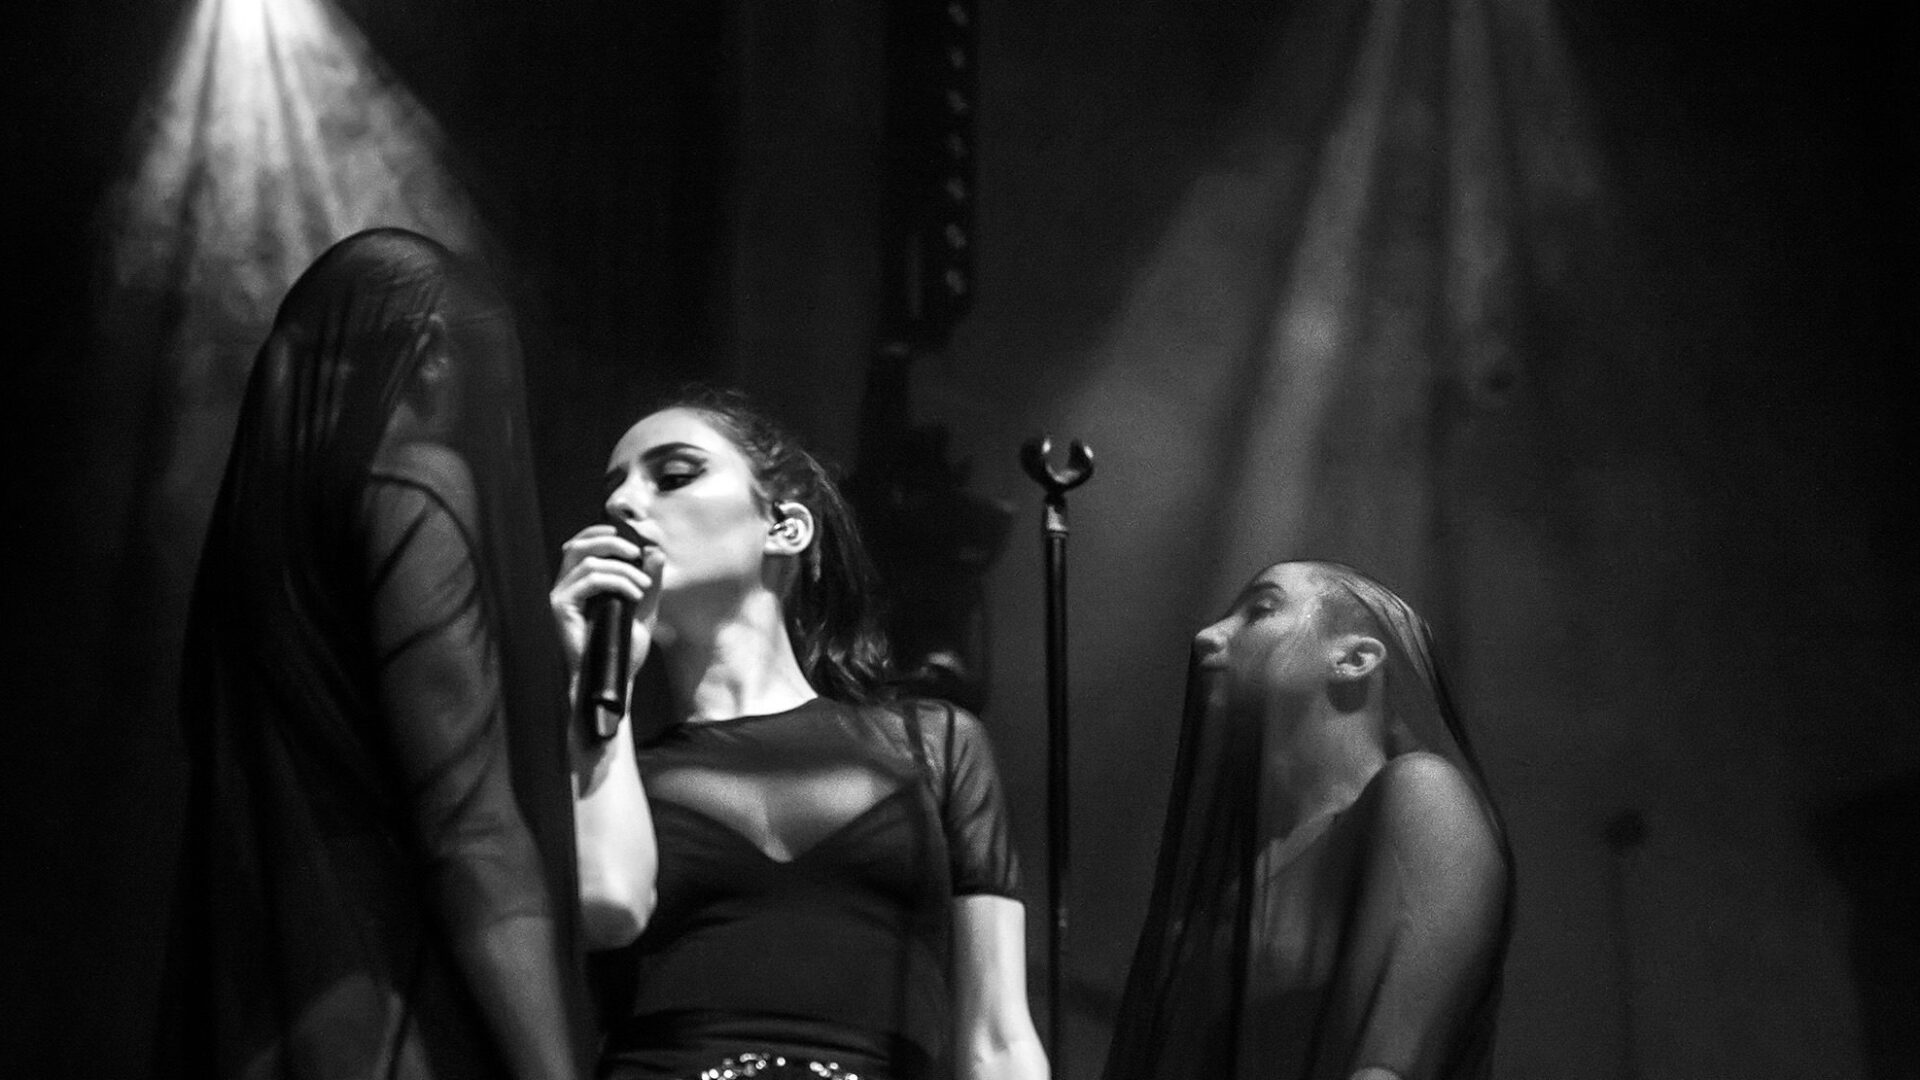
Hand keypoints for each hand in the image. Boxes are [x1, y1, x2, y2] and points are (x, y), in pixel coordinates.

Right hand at [550, 522, 662, 684]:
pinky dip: (616, 582)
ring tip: (642, 586)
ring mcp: (560, 596)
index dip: (602, 532)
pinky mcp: (560, 607)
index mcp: (580, 582)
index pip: (581, 543)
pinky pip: (589, 580)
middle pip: (579, 544)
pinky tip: (634, 595)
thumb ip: (650, 581)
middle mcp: (566, 586)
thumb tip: (656, 552)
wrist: (615, 677)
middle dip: (611, 542)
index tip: (631, 537)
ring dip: (622, 569)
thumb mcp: (644, 607)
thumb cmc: (625, 646)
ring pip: (587, 561)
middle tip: (637, 552)